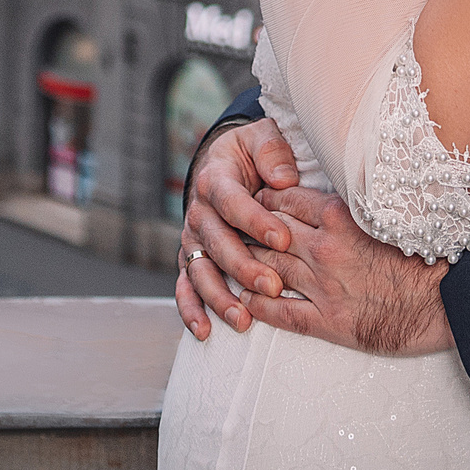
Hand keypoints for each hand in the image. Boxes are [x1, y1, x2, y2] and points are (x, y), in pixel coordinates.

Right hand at [176, 118, 300, 339]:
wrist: (226, 163)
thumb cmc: (252, 153)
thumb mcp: (263, 138)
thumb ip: (272, 151)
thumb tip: (283, 177)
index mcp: (215, 180)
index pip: (233, 203)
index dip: (256, 221)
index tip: (283, 239)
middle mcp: (199, 212)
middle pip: (217, 243)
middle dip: (244, 267)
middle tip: (274, 286)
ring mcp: (193, 238)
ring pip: (200, 271)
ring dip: (219, 297)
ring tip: (242, 320)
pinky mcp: (192, 258)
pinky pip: (185, 287)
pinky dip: (191, 310)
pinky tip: (204, 331)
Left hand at [239, 187, 453, 356]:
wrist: (450, 299)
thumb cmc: (431, 253)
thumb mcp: (394, 211)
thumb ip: (363, 198)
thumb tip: (350, 182)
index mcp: (342, 215)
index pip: (288, 199)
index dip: (267, 198)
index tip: (257, 197)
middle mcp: (325, 247)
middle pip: (270, 231)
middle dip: (248, 227)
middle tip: (232, 225)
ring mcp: (323, 285)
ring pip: (268, 268)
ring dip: (246, 263)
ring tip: (231, 259)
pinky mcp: (328, 320)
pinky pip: (281, 312)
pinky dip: (258, 305)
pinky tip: (245, 300)